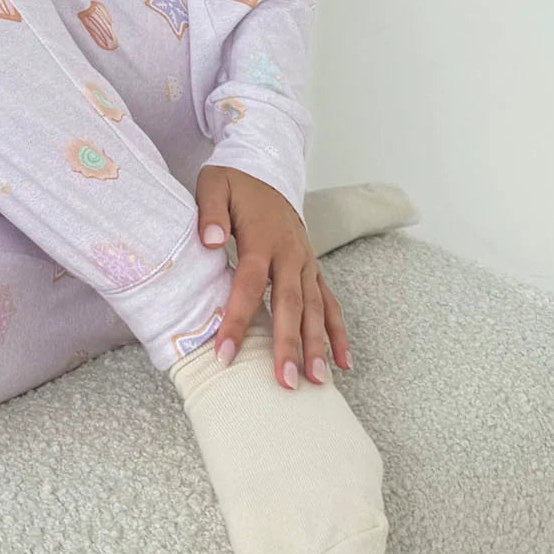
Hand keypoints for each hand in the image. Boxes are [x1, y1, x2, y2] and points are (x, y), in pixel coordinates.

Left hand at [196, 164, 352, 389]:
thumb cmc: (235, 183)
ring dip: (318, 345)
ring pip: (316, 308)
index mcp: (263, 238)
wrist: (266, 171)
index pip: (249, 285)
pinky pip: (330, 303)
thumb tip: (210, 241)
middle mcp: (290, 254)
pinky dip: (338, 332)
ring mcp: (306, 263)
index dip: (238, 319)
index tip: (224, 353)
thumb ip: (210, 212)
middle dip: (289, 344)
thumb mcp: (214, 185)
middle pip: (291, 304)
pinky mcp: (313, 269)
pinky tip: (343, 363)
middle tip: (284, 381)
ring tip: (317, 382)